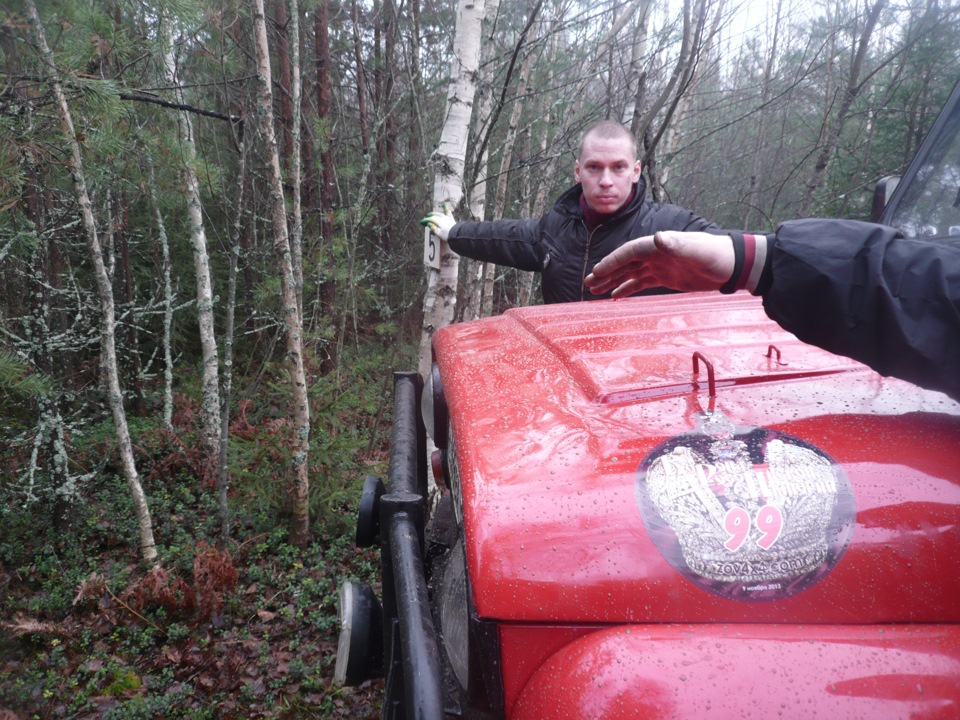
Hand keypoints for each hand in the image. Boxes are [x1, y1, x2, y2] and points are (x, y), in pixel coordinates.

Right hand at [420, 203, 455, 241]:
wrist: (457, 234)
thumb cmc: (447, 235)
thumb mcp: (439, 233)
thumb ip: (434, 228)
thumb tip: (429, 223)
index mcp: (438, 221)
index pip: (431, 219)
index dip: (426, 220)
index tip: (422, 222)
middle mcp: (442, 218)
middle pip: (435, 216)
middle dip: (430, 216)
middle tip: (427, 217)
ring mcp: (447, 218)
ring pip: (440, 214)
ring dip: (436, 213)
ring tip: (433, 213)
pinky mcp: (451, 219)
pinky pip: (448, 212)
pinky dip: (446, 209)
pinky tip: (445, 205)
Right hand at [584, 231, 735, 296]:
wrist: (731, 265)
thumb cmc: (713, 254)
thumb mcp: (694, 249)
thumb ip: (674, 244)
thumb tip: (657, 237)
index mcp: (657, 245)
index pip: (628, 252)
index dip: (611, 262)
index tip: (596, 273)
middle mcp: (655, 254)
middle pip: (624, 263)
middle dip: (605, 273)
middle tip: (587, 284)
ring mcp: (659, 266)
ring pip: (629, 273)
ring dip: (612, 281)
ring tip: (595, 292)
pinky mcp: (665, 277)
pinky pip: (640, 283)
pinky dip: (627, 289)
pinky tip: (615, 296)